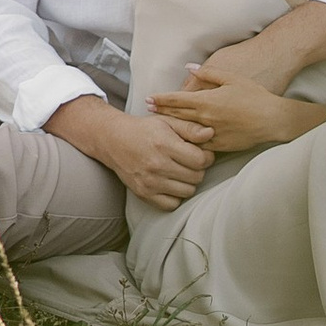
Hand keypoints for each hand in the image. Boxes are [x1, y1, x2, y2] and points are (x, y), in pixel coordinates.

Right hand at [53, 95, 209, 206]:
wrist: (114, 141)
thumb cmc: (144, 129)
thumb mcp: (167, 121)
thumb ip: (190, 128)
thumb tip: (211, 133)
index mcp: (164, 145)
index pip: (200, 160)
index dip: (207, 156)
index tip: (202, 153)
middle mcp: (157, 165)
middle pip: (196, 177)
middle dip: (199, 169)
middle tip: (191, 161)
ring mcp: (150, 182)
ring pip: (187, 191)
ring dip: (189, 182)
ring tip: (181, 171)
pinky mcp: (144, 194)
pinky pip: (172, 204)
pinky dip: (176, 196)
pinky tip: (172, 183)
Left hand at [156, 69, 310, 153]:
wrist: (272, 120)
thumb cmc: (254, 96)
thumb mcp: (232, 78)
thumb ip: (208, 73)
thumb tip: (189, 67)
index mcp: (207, 101)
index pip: (178, 100)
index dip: (162, 99)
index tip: (149, 98)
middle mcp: (206, 119)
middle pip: (177, 116)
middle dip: (161, 112)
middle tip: (147, 110)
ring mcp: (211, 134)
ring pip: (185, 132)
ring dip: (171, 128)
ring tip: (159, 126)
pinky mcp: (219, 146)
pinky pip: (199, 144)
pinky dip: (187, 142)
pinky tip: (179, 141)